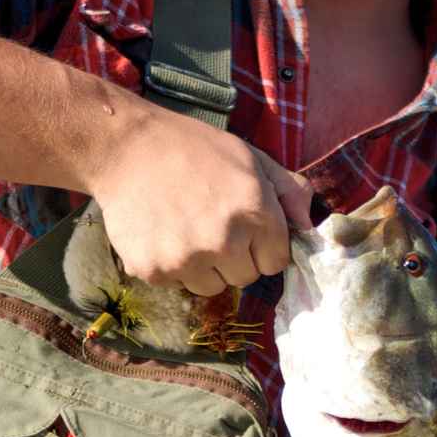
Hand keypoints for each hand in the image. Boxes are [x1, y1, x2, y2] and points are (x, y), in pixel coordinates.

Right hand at [86, 107, 313, 296]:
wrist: (127, 148)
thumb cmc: (194, 149)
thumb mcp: (250, 158)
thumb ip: (288, 191)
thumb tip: (309, 226)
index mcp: (255, 212)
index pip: (276, 262)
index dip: (262, 245)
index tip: (245, 230)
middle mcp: (224, 240)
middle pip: (245, 278)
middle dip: (235, 258)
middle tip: (211, 225)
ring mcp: (187, 259)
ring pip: (212, 288)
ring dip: (204, 267)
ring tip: (186, 230)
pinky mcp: (155, 271)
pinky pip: (176, 283)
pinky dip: (171, 265)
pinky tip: (162, 233)